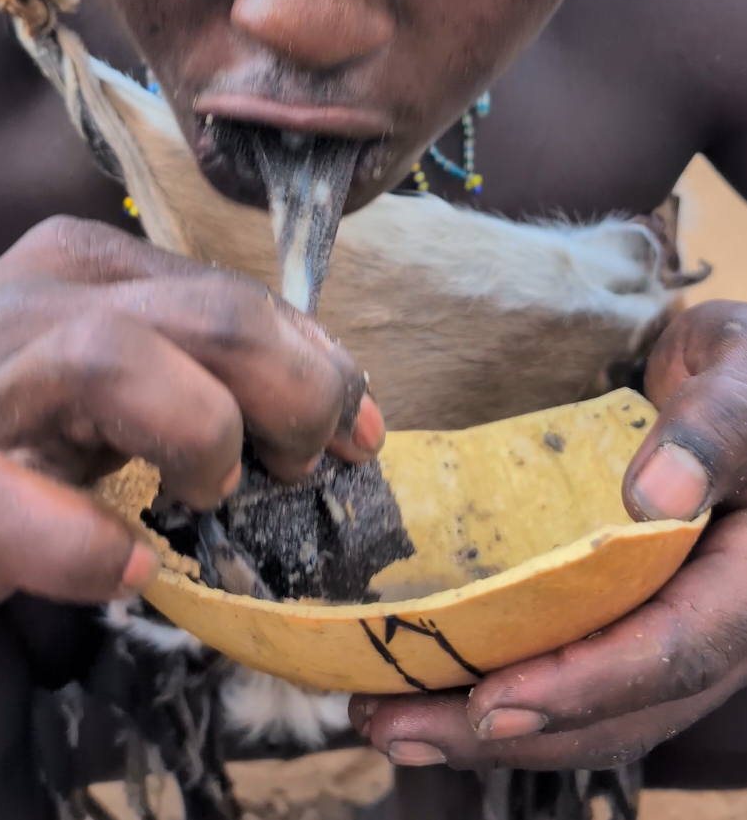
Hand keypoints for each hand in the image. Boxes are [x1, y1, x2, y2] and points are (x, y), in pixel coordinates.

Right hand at [0, 216, 382, 623]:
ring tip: (210, 493)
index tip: (356, 435)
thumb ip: (210, 369)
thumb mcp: (114, 374)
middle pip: (204, 314)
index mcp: (84, 267)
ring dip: (200, 434)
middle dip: (292, 391)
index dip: (318, 364)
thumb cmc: (12, 426)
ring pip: (112, 362)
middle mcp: (30, 305)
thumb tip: (346, 410)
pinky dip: (85, 544)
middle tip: (300, 466)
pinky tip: (129, 569)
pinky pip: (9, 502)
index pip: (234, 293)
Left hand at [349, 300, 746, 771]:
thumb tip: (655, 497)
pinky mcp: (634, 615)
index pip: (675, 651)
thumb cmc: (745, 372)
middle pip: (623, 707)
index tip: (493, 702)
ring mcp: (676, 627)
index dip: (585, 684)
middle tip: (397, 729)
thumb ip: (712, 429)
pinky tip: (430, 687)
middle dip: (509, 727)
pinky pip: (578, 671)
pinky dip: (508, 688)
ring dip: (491, 727)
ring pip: (595, 709)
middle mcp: (720, 624)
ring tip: (389, 724)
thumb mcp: (741, 380)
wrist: (741, 382)